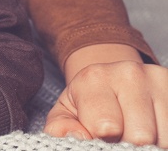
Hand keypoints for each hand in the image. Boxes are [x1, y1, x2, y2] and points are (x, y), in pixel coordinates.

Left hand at [44, 60, 167, 146]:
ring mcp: (158, 79)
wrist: (114, 79)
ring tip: (132, 132)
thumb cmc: (88, 102)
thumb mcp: (66, 112)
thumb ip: (61, 127)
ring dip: (150, 144)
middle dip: (127, 144)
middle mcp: (129, 73)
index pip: (106, 126)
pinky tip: (152, 129)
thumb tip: (77, 136)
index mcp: (94, 77)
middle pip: (140, 136)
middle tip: (118, 136)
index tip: (97, 134)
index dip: (101, 140)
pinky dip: (163, 137)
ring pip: (163, 137)